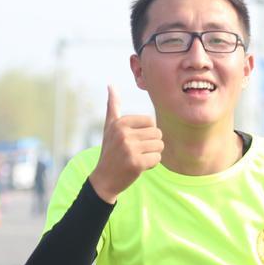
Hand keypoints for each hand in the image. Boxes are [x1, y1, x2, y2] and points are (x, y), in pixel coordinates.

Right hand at [88, 85, 163, 203]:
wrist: (104, 179)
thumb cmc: (110, 151)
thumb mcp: (109, 127)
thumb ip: (113, 107)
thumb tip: (111, 85)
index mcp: (120, 122)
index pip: (151, 121)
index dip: (147, 133)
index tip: (134, 141)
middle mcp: (124, 134)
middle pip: (157, 133)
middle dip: (152, 145)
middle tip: (137, 152)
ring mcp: (129, 149)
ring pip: (159, 146)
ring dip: (153, 154)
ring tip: (138, 158)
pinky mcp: (136, 163)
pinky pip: (157, 159)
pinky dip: (152, 165)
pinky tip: (139, 167)